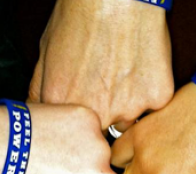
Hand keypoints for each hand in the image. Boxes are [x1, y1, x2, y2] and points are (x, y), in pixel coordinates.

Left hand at [29, 0, 173, 129]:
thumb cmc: (79, 17)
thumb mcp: (45, 53)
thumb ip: (40, 91)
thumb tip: (38, 112)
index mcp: (65, 107)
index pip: (69, 135)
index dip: (76, 123)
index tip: (81, 107)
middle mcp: (96, 115)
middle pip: (100, 132)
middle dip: (100, 116)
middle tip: (104, 84)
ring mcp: (129, 108)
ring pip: (128, 121)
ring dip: (125, 105)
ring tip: (123, 72)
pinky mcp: (156, 98)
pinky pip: (153, 106)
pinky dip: (148, 91)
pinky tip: (141, 66)